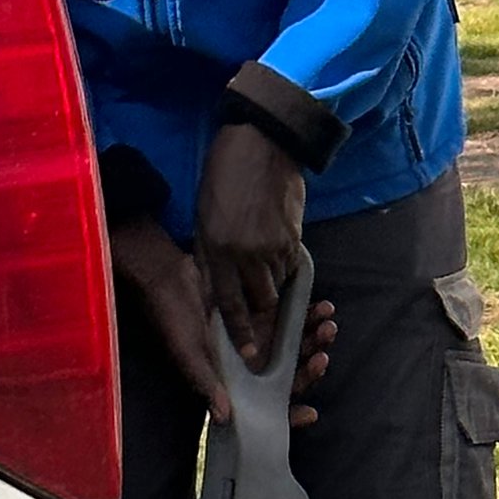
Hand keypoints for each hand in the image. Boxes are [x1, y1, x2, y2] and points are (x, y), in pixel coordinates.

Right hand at [111, 215, 334, 428]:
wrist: (168, 276)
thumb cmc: (173, 320)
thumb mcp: (187, 353)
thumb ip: (206, 383)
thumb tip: (225, 418)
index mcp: (236, 382)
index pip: (267, 406)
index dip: (289, 413)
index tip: (310, 413)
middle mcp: (253, 363)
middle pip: (292, 376)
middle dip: (311, 369)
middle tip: (322, 356)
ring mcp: (261, 338)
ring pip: (298, 347)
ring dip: (316, 340)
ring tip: (328, 325)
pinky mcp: (265, 313)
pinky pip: (294, 318)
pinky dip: (309, 315)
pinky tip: (321, 306)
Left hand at [193, 121, 305, 368]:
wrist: (261, 144)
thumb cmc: (223, 178)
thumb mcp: (203, 219)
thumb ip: (208, 258)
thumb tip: (215, 292)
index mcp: (217, 249)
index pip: (229, 303)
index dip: (241, 332)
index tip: (250, 353)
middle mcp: (247, 253)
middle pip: (261, 302)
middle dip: (264, 321)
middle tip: (266, 336)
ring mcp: (273, 245)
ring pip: (278, 287)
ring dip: (275, 295)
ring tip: (270, 296)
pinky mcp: (294, 236)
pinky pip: (291, 268)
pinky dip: (285, 273)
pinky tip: (278, 266)